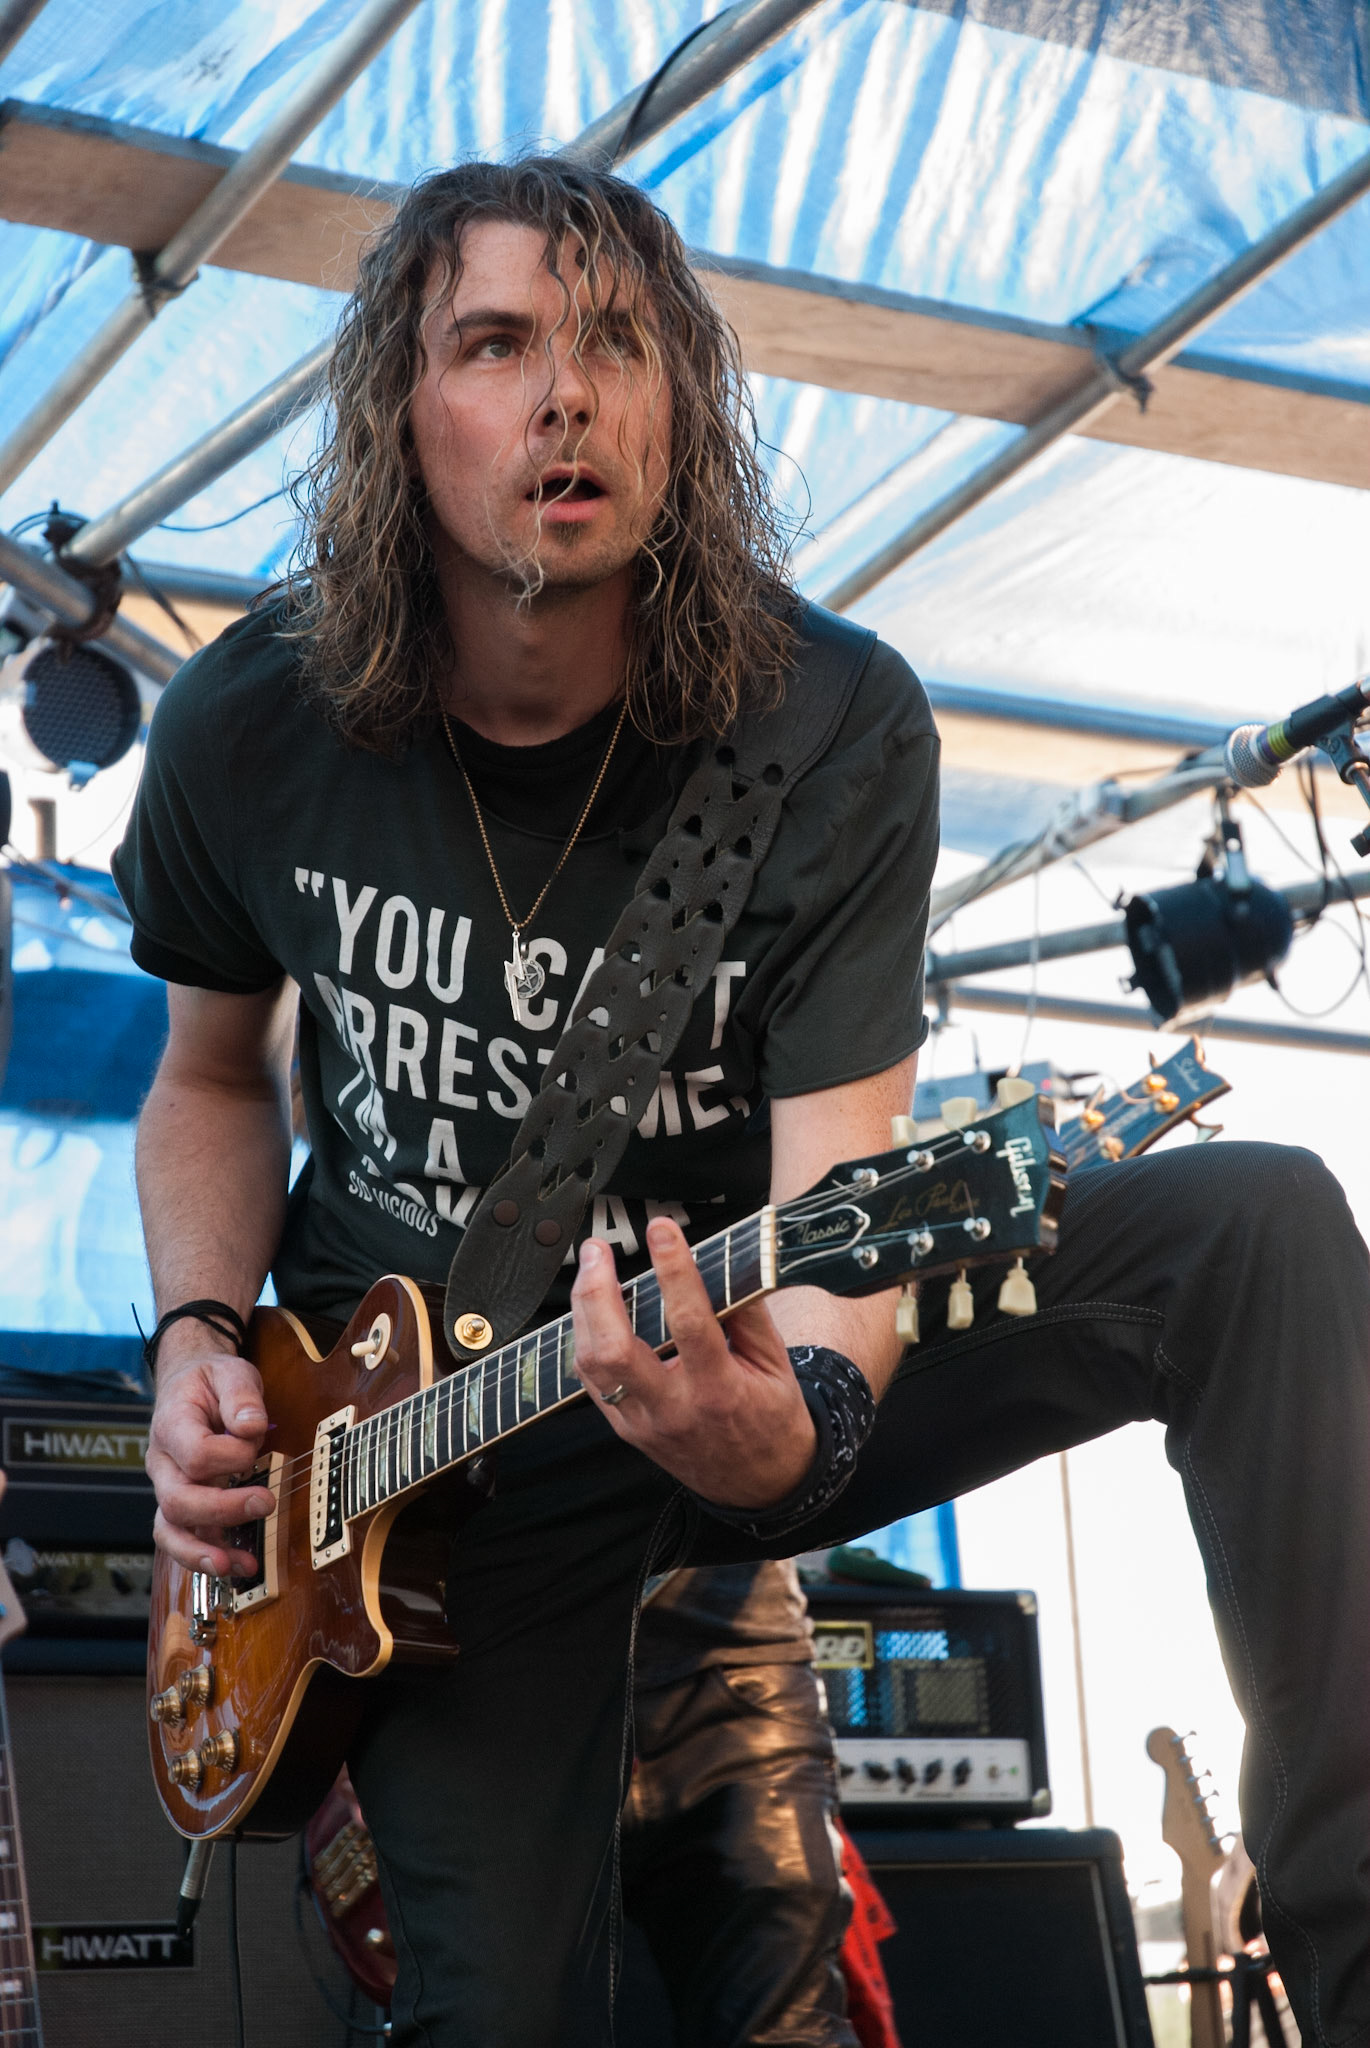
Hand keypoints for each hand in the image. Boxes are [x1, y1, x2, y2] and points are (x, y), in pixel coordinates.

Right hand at [145, 1330, 273, 1576]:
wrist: (188, 1385)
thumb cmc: (211, 1381)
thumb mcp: (230, 1371)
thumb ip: (240, 1395)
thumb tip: (250, 1427)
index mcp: (172, 1425)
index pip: (196, 1453)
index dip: (232, 1455)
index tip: (256, 1441)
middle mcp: (163, 1462)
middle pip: (178, 1500)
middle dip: (222, 1509)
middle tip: (265, 1503)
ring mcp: (168, 1487)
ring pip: (170, 1529)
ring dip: (201, 1552)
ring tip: (236, 1566)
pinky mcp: (182, 1504)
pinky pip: (184, 1538)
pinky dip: (207, 1556)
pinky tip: (238, 1566)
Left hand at [570, 1219, 816, 1507]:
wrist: (759, 1484)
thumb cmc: (770, 1418)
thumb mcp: (776, 1365)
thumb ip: (747, 1314)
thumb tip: (721, 1262)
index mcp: (719, 1392)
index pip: (689, 1323)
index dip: (674, 1270)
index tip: (663, 1231)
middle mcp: (673, 1410)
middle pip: (614, 1351)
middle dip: (597, 1293)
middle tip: (598, 1250)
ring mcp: (643, 1423)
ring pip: (593, 1365)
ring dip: (584, 1311)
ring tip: (593, 1269)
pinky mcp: (626, 1428)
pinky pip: (593, 1381)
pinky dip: (587, 1339)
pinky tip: (594, 1311)